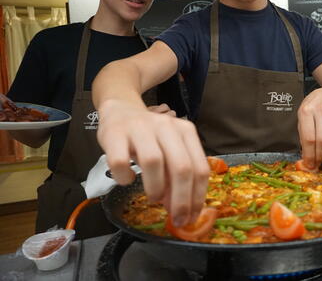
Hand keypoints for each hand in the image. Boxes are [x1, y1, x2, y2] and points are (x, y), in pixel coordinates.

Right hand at [96, 99, 209, 226]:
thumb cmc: (150, 136)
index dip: (197, 197)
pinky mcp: (115, 134)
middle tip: (176, 218)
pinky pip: (120, 161)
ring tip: (154, 198)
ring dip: (155, 188)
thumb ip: (178, 173)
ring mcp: (140, 128)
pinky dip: (124, 177)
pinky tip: (128, 180)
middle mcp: (166, 127)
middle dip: (181, 199)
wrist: (121, 110)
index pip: (199, 167)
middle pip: (181, 166)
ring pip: (153, 161)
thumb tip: (182, 208)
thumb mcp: (170, 148)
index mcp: (186, 131)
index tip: (192, 217)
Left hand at [297, 88, 321, 168]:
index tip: (310, 165)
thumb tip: (306, 158)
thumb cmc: (313, 109)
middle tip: (318, 163)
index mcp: (306, 111)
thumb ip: (304, 136)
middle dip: (319, 155)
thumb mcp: (303, 118)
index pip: (308, 138)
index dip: (309, 155)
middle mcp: (320, 108)